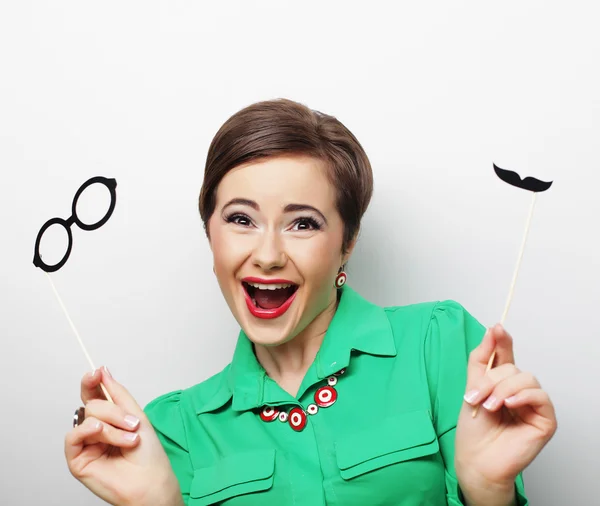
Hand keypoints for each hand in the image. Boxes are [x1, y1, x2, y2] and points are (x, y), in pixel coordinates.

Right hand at [65, 367, 182, 505]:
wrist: (150, 481)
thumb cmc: (148, 454)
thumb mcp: (136, 415)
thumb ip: (117, 393)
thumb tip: (103, 371)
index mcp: (110, 418)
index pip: (95, 395)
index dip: (92, 381)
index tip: (96, 372)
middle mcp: (96, 429)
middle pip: (93, 404)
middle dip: (115, 411)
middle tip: (133, 424)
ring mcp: (86, 444)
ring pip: (87, 417)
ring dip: (111, 426)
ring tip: (129, 439)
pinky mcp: (77, 459)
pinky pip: (73, 436)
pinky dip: (89, 431)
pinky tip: (101, 434)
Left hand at [454, 325, 556, 503]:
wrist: (476, 459)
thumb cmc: (474, 430)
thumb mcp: (471, 387)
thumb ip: (481, 359)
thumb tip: (493, 330)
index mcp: (501, 382)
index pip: (505, 355)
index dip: (502, 340)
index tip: (496, 328)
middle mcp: (519, 391)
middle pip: (512, 367)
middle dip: (490, 380)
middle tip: (475, 397)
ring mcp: (533, 404)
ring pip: (525, 378)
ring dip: (502, 389)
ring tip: (488, 407)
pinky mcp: (545, 419)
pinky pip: (539, 396)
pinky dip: (522, 396)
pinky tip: (508, 405)